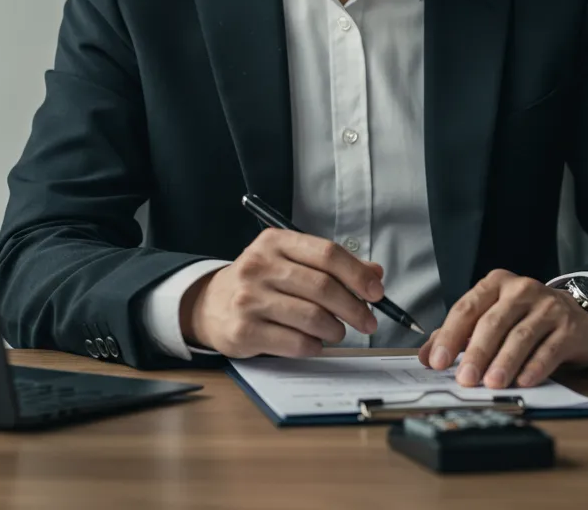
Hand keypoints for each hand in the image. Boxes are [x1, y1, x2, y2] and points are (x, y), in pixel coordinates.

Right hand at [180, 229, 384, 357]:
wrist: (211, 304)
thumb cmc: (261, 281)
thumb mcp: (291, 261)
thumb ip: (332, 266)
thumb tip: (374, 275)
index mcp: (275, 242)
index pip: (327, 253)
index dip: (357, 274)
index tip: (377, 293)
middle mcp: (259, 266)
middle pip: (322, 287)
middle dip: (354, 308)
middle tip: (368, 321)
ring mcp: (249, 299)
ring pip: (312, 317)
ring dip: (335, 330)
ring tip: (337, 332)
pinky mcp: (244, 331)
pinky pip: (295, 343)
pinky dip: (314, 346)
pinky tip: (314, 343)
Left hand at [417, 270, 587, 388]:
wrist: (575, 314)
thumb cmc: (524, 317)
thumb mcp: (491, 316)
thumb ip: (458, 334)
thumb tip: (427, 357)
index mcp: (495, 284)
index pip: (467, 308)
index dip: (450, 336)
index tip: (438, 361)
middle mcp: (521, 290)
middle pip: (493, 322)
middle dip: (477, 352)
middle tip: (465, 379)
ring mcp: (547, 306)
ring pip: (521, 335)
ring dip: (504, 362)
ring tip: (492, 384)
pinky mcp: (568, 327)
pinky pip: (549, 348)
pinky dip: (535, 367)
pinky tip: (524, 381)